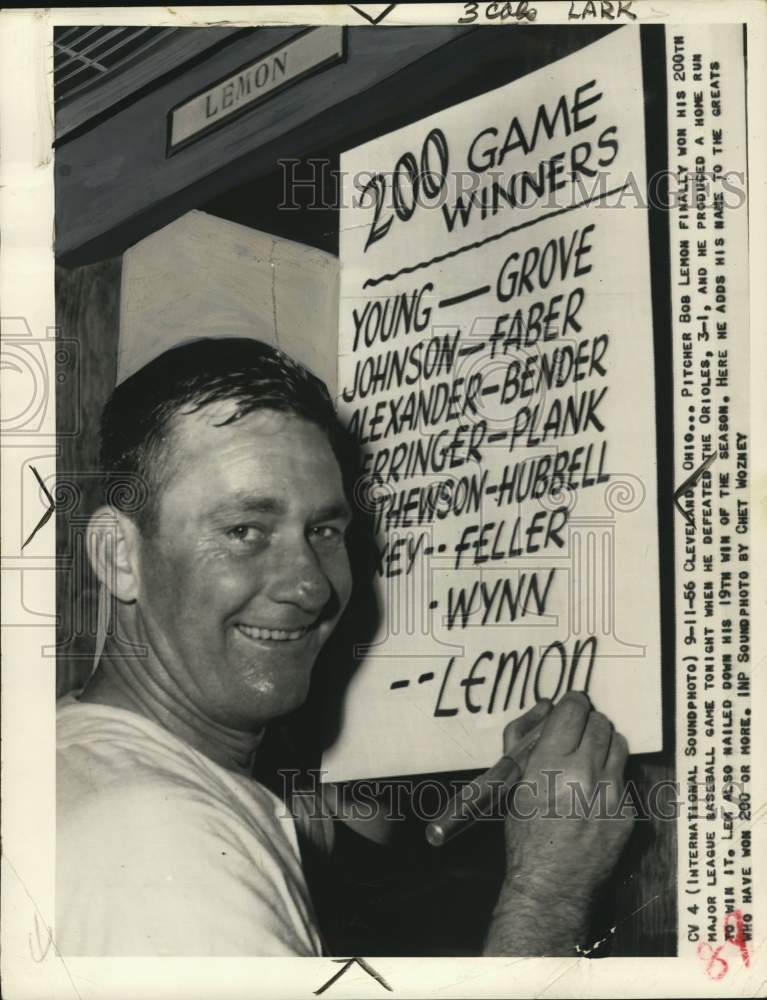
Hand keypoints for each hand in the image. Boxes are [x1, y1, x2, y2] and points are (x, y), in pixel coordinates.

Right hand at [504, 691, 631, 900]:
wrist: (551, 884)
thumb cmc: (525, 834)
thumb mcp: (514, 782)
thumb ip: (523, 739)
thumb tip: (544, 707)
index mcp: (551, 762)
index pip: (574, 710)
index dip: (573, 703)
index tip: (571, 706)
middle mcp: (585, 772)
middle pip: (600, 723)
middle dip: (589, 722)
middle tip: (578, 733)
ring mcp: (612, 793)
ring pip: (619, 744)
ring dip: (605, 743)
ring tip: (591, 756)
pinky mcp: (629, 812)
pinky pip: (624, 778)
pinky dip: (612, 777)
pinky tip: (596, 793)